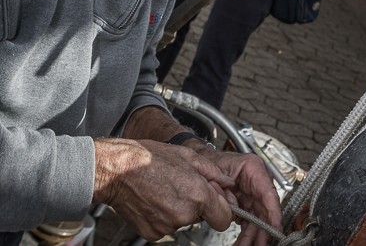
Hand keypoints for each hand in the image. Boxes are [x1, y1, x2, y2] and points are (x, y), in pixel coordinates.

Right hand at [93, 138, 235, 241]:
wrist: (116, 170)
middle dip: (198, 204)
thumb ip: (213, 172)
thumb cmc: (148, 159)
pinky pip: (166, 226)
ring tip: (165, 189)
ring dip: (179, 208)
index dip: (222, 209)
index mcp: (198, 195)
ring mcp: (167, 226)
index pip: (224, 219)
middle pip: (203, 217)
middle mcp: (184, 214)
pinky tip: (155, 199)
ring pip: (183, 221)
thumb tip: (227, 182)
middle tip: (182, 185)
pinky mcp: (151, 233)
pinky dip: (163, 215)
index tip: (215, 201)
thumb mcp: (188, 156)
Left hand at [197, 149, 282, 244]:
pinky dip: (246, 234)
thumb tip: (231, 209)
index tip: (275, 228)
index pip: (268, 192)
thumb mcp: (214, 172)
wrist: (196, 162)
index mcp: (253, 168)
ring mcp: (251, 194)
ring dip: (253, 235)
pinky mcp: (245, 204)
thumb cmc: (207, 161)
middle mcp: (256, 181)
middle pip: (265, 209)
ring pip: (257, 218)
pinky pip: (249, 221)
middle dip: (263, 230)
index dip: (274, 212)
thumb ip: (224, 191)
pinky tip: (243, 243)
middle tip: (260, 244)